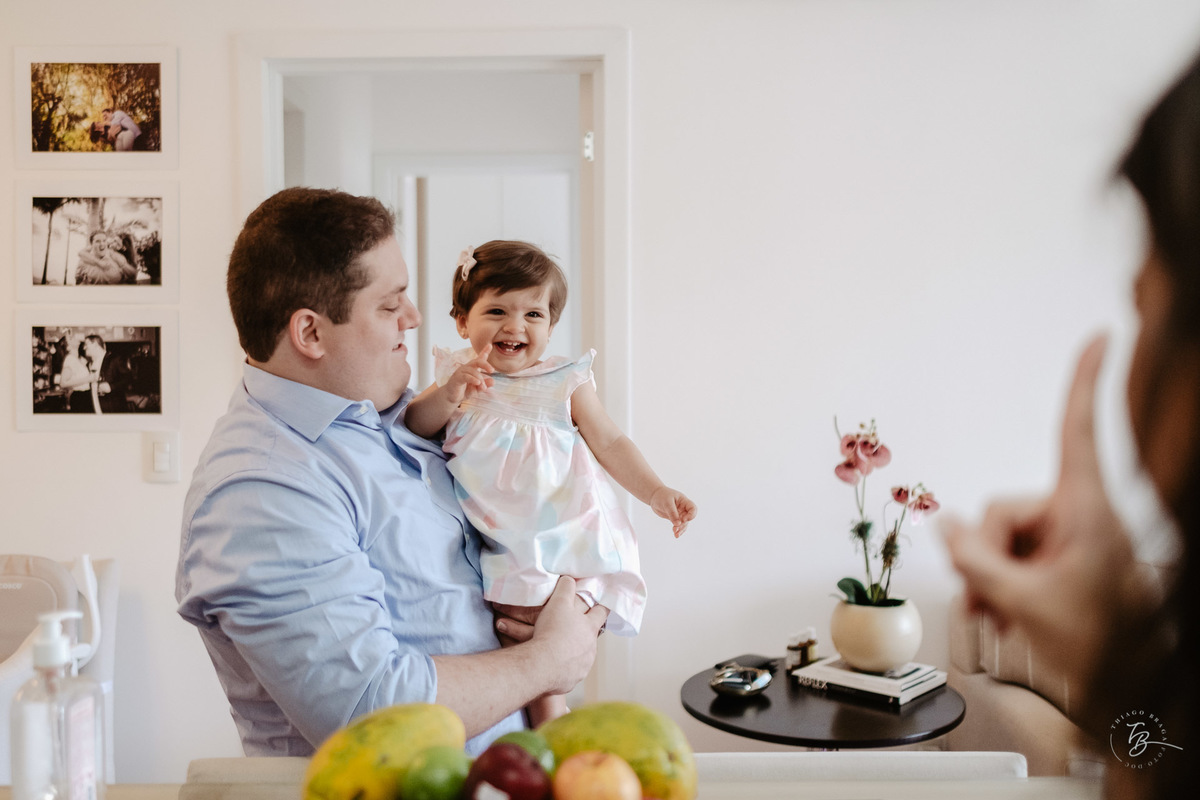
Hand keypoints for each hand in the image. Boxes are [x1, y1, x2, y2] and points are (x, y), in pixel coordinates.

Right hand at [443, 344, 493, 404]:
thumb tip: (493, 381)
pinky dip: (473, 379)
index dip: (485, 351)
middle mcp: (467, 368)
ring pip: (473, 371)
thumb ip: (484, 385)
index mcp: (473, 369)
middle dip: (485, 364)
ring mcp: (461, 372)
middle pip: (477, 361)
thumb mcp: (477, 389)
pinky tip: (478, 382)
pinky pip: (466, 376)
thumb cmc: (464, 391)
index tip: (490, 345)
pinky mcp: (457, 377)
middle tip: (492, 370)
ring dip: (480, 379)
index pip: (479, 359)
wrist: (451, 397)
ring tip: (483, 387)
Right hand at [503, 577, 605, 695]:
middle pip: (592, 636)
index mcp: (589, 627)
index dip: (602, 608)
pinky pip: (571, 672)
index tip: (603, 606)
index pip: (602, 613)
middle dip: (586, 632)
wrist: (542, 664)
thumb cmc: (551, 631)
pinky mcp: (573, 679)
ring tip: (561, 649)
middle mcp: (590, 647)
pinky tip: (554, 665)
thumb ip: (566, 588)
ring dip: (575, 651)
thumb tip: (570, 578)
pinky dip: (565, 668)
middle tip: (577, 629)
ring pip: (583, 655)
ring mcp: (583, 665)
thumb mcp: (558, 603)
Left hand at [650, 486, 696, 536]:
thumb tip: (678, 524)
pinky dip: (677, 530)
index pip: (693, 508)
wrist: (654, 496)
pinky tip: (676, 535)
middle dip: (683, 525)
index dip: (691, 515)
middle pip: (688, 518)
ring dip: (680, 529)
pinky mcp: (674, 518)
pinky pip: (678, 525)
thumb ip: (672, 513)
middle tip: (675, 529)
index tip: (683, 519)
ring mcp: (679, 513)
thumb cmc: (661, 496)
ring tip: (675, 534)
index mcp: (684, 501)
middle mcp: (683, 508)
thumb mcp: (667, 503)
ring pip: (683, 523)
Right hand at [942, 335, 1143, 689]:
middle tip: (989, 597)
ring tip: (999, 614)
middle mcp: (1078, 517)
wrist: (1128, 692)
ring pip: (1001, 538)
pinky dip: (998, 584)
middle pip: (1003, 509)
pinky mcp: (1060, 561)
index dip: (1086, 380)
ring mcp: (1069, 541)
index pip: (1081, 431)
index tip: (1102, 335)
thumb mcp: (1028, 601)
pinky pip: (1010, 556)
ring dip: (989, 576)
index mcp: (1087, 510)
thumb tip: (944, 527)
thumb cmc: (1102, 646)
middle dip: (984, 553)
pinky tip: (1000, 612)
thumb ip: (976, 560)